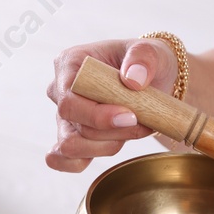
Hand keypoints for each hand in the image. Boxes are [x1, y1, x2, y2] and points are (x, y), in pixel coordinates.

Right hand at [46, 38, 180, 172]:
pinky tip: (111, 146)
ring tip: (133, 130)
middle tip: (140, 123)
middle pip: (72, 127)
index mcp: (69, 63)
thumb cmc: (146, 62)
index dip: (97, 115)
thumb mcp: (151, 51)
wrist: (153, 80)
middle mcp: (60, 91)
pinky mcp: (73, 137)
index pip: (69, 99)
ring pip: (72, 147)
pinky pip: (65, 161)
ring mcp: (64, 117)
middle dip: (109, 132)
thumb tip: (133, 80)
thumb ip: (143, 58)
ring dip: (107, 146)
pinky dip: (85, 162)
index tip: (130, 116)